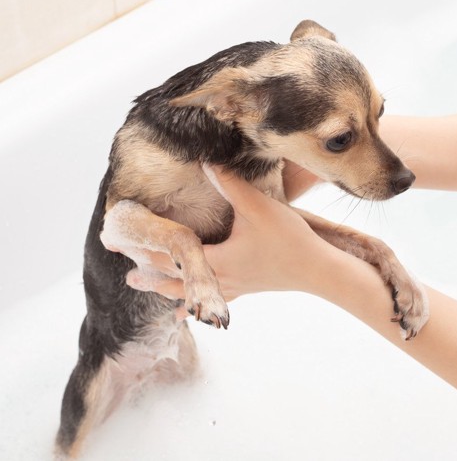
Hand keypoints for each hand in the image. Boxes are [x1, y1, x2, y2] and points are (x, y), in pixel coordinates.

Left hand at [126, 165, 336, 303]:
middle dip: (146, 272)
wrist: (316, 270)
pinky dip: (192, 304)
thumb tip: (205, 161)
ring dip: (163, 287)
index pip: (169, 254)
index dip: (143, 247)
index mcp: (215, 259)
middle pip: (172, 277)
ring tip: (140, 286)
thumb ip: (230, 185)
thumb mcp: (258, 208)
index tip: (119, 242)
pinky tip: (188, 315)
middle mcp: (218, 278)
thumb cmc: (288, 240)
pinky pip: (210, 298)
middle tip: (122, 272)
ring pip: (187, 291)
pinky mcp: (244, 288)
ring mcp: (231, 287)